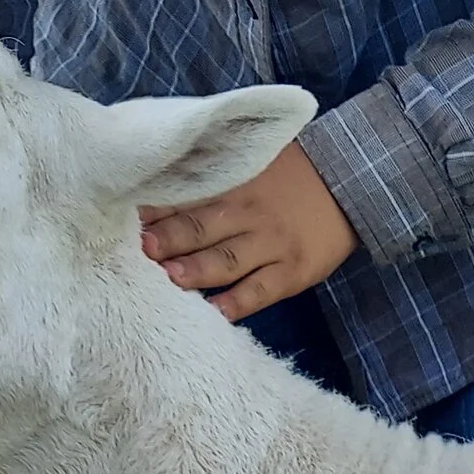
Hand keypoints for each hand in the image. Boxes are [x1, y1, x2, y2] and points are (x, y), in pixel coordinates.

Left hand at [141, 143, 357, 322]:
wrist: (350, 181)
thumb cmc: (290, 172)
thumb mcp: (251, 159)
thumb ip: (212, 172)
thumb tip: (157, 185)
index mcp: (233, 182)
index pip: (185, 196)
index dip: (154, 210)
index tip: (123, 221)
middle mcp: (249, 213)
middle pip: (201, 228)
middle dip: (168, 241)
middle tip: (139, 251)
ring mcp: (272, 244)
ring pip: (227, 260)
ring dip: (196, 271)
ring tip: (169, 279)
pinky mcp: (293, 271)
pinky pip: (260, 291)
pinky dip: (236, 303)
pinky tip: (214, 314)